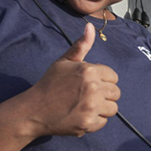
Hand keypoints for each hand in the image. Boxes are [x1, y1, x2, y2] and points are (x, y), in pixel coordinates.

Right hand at [25, 23, 119, 137]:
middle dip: (105, 95)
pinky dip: (95, 121)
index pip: (113, 77)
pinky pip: (104, 122)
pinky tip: (82, 115)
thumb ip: (81, 46)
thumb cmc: (50, 83)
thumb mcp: (64, 62)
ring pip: (113, 109)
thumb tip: (89, 26)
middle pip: (116, 93)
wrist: (34, 109)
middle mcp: (93, 88)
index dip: (103, 80)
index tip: (90, 84)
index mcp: (89, 71)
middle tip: (88, 96)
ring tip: (87, 106)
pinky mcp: (88, 123)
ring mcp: (91, 107)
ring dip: (102, 108)